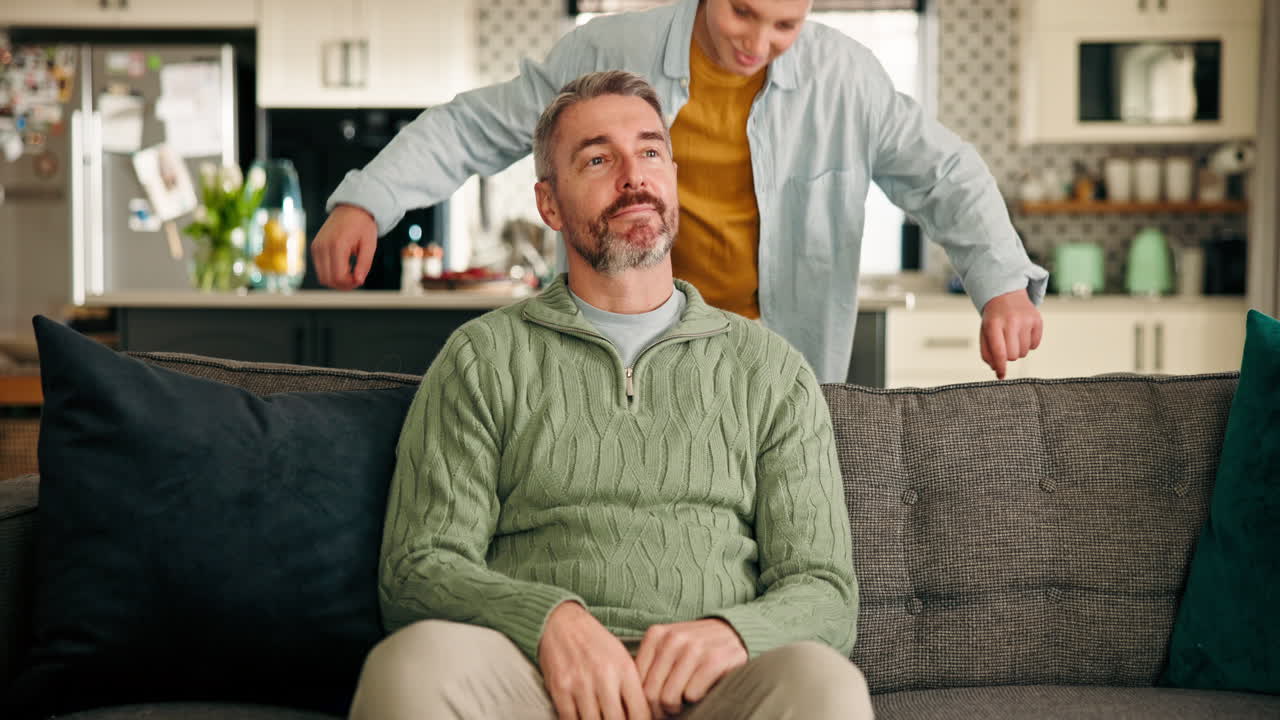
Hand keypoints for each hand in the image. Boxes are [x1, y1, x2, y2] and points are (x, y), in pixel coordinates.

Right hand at [310, 204, 376, 288]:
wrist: (351, 208)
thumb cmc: (362, 224)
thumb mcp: (369, 244)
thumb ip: (364, 264)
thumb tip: (359, 281)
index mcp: (337, 245)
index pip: (338, 276)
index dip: (349, 284)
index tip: (360, 280)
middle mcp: (323, 246)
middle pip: (328, 279)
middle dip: (343, 284)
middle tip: (356, 279)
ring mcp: (316, 247)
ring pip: (322, 276)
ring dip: (336, 280)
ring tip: (351, 273)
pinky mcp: (315, 247)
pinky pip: (320, 268)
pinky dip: (331, 272)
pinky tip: (343, 266)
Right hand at [538, 602, 650, 719]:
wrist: (562, 622)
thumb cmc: (595, 643)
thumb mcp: (621, 658)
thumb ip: (632, 687)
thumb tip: (641, 716)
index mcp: (624, 669)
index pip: (640, 713)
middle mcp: (604, 676)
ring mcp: (580, 683)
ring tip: (601, 718)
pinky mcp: (559, 688)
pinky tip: (584, 717)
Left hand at [634, 619, 747, 717]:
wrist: (733, 631)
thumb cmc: (694, 648)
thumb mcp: (668, 648)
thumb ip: (648, 666)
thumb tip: (628, 698)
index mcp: (656, 635)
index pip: (636, 681)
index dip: (643, 701)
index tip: (653, 706)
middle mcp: (673, 638)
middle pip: (650, 693)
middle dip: (659, 709)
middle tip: (669, 710)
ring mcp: (694, 647)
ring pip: (669, 697)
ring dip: (677, 707)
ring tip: (683, 701)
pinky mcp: (715, 659)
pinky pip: (692, 695)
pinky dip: (696, 699)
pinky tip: (700, 691)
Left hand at [980, 289, 1043, 379]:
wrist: (1006, 295)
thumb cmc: (994, 319)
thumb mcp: (984, 333)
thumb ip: (987, 352)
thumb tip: (997, 370)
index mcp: (993, 324)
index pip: (999, 352)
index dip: (1000, 367)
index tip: (1001, 376)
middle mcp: (1011, 321)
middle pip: (1013, 356)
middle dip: (1008, 356)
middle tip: (1005, 344)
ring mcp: (1026, 320)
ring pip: (1024, 352)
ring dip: (1018, 350)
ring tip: (1013, 337)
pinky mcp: (1037, 320)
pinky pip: (1035, 345)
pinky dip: (1029, 344)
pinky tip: (1022, 333)